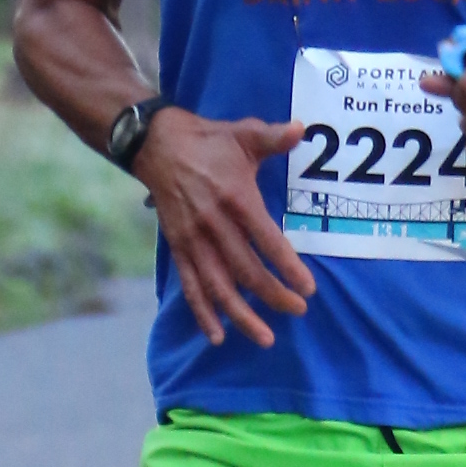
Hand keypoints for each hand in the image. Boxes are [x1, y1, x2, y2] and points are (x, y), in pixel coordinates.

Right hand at [135, 107, 314, 349]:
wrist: (157, 145)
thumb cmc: (208, 141)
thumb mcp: (243, 134)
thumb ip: (273, 137)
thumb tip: (302, 129)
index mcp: (235, 199)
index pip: (266, 240)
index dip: (288, 267)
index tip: (308, 288)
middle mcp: (213, 225)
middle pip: (246, 270)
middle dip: (273, 295)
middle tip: (297, 310)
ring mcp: (193, 240)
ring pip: (218, 286)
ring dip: (241, 315)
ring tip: (264, 338)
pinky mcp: (178, 248)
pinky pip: (190, 286)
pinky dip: (203, 313)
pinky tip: (217, 336)